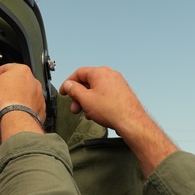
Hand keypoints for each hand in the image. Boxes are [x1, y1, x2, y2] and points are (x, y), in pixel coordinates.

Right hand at [0, 64, 45, 139]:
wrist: (16, 122)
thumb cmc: (3, 104)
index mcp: (20, 70)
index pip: (5, 68)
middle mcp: (32, 80)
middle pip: (16, 80)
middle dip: (7, 87)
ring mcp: (38, 94)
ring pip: (24, 93)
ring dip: (16, 97)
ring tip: (5, 105)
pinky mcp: (40, 107)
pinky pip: (30, 105)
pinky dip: (23, 108)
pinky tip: (14, 112)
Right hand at [61, 66, 176, 177]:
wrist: (131, 121)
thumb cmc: (111, 110)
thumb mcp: (85, 99)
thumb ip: (74, 90)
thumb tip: (68, 85)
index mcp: (100, 72)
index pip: (79, 73)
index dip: (68, 83)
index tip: (64, 92)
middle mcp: (110, 75)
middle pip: (87, 82)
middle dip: (78, 96)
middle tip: (75, 108)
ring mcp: (117, 83)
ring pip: (96, 90)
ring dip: (87, 101)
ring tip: (86, 113)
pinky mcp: (122, 93)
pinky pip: (105, 94)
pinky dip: (97, 102)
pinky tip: (96, 113)